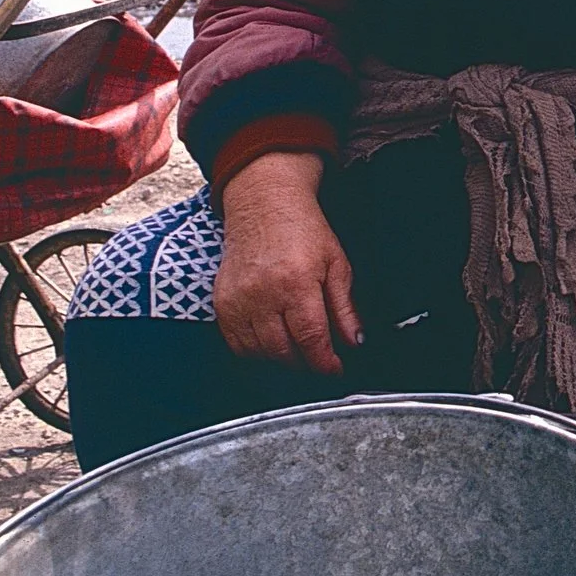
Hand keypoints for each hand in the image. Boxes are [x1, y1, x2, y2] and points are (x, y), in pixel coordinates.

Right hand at [215, 152, 361, 373]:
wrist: (264, 205)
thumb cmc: (304, 231)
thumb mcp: (336, 265)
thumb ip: (345, 308)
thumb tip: (354, 342)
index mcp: (297, 282)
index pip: (311, 338)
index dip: (324, 362)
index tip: (335, 369)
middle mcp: (263, 293)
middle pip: (283, 351)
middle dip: (305, 364)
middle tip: (318, 360)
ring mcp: (238, 299)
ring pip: (258, 353)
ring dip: (281, 360)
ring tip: (298, 352)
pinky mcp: (222, 302)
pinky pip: (236, 344)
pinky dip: (256, 352)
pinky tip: (273, 343)